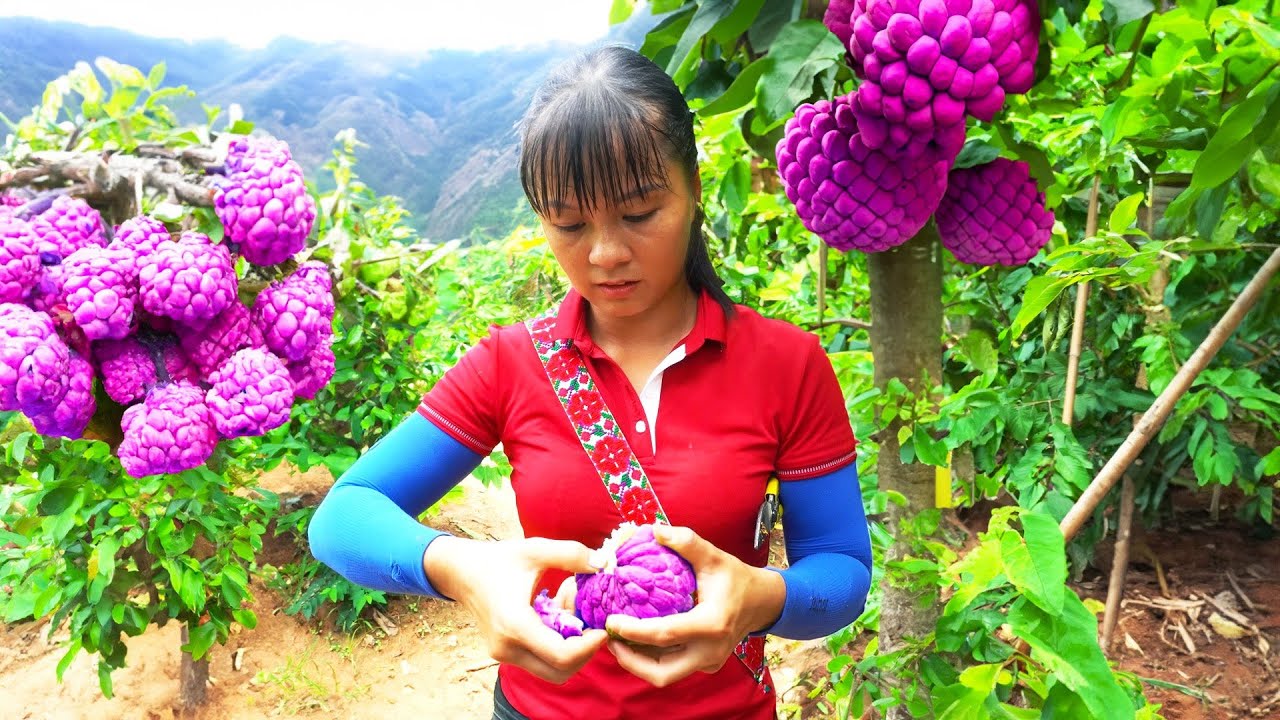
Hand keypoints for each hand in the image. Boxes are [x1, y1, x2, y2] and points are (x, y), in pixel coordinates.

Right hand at [424, 536, 608, 683]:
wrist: (463, 572)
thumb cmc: (499, 560)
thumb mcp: (535, 550)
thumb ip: (571, 554)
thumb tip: (602, 564)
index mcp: (515, 624)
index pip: (561, 655)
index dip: (589, 646)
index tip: (602, 628)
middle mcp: (508, 647)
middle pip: (560, 671)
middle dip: (584, 651)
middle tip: (593, 625)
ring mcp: (505, 655)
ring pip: (551, 670)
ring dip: (571, 649)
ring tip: (573, 616)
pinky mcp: (506, 654)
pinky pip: (540, 661)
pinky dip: (557, 646)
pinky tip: (559, 616)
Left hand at [603, 525, 784, 686]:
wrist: (762, 602)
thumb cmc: (735, 578)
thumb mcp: (713, 555)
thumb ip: (686, 542)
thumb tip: (655, 530)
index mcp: (712, 625)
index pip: (664, 635)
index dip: (633, 631)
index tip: (609, 620)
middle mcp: (710, 651)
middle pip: (661, 672)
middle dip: (630, 660)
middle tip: (608, 638)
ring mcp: (708, 662)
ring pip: (664, 674)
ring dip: (637, 661)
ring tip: (616, 638)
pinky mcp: (705, 665)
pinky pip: (672, 667)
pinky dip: (651, 658)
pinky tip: (635, 639)